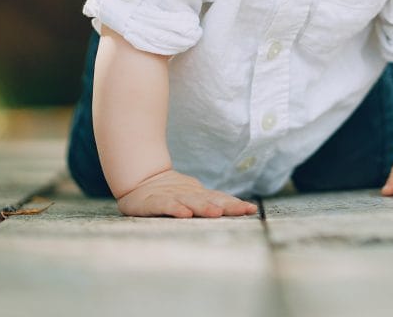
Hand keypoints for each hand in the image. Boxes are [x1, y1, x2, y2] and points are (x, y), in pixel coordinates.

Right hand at [116, 169, 257, 217]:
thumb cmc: (170, 194)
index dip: (236, 204)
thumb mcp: (192, 199)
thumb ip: (210, 204)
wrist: (141, 179)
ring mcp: (173, 197)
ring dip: (205, 207)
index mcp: (200, 196)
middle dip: (228, 206)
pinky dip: (176, 209)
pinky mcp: (154, 202)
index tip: (251, 209)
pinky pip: (166, 206)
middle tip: (244, 211)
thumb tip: (236, 209)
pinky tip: (185, 214)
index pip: (221, 200)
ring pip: (191, 202)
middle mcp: (190, 195)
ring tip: (217, 213)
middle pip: (211, 201)